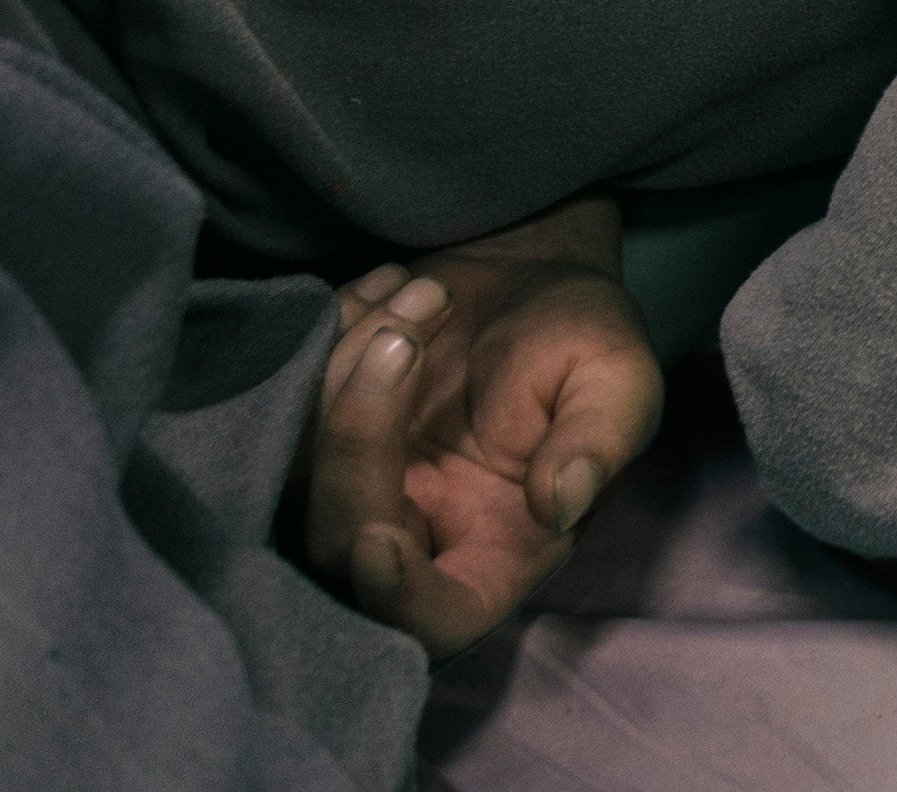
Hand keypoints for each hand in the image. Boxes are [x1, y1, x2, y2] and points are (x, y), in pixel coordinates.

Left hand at [301, 199, 663, 657]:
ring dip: (349, 367)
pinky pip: (276, 411)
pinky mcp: (309, 440)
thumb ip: (600, 440)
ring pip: (296, 473)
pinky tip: (389, 290)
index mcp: (497, 551)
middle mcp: (413, 538)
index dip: (393, 599)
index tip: (376, 540)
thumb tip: (560, 502)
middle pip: (339, 546)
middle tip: (405, 337)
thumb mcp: (619, 379)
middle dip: (357, 438)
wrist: (526, 276)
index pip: (432, 619)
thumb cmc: (583, 337)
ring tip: (427, 291)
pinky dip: (328, 338)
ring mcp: (350, 490)